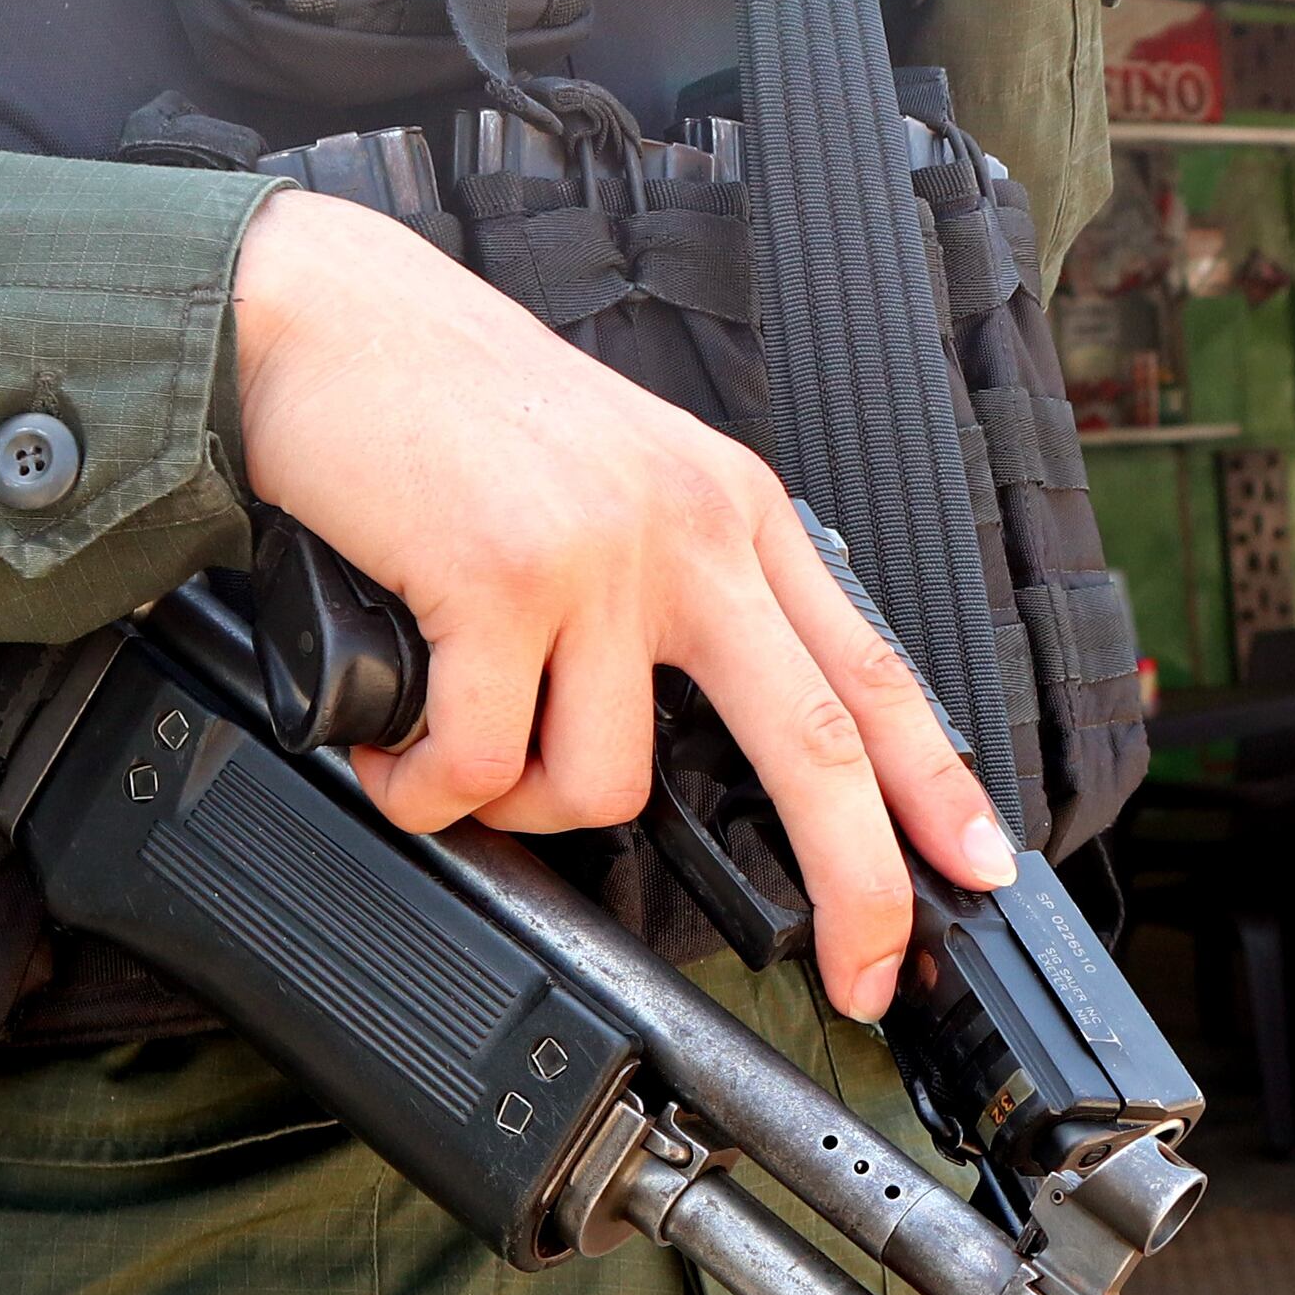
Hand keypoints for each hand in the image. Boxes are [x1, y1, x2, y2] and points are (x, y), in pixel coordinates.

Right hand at [231, 192, 1012, 1015]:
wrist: (312, 318)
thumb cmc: (439, 408)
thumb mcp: (613, 480)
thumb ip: (675, 588)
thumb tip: (696, 736)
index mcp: (731, 509)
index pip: (869, 664)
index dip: (937, 782)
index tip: (982, 867)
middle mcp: (690, 527)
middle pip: (817, 743)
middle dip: (858, 886)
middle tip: (861, 977)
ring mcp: (602, 554)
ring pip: (608, 784)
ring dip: (516, 806)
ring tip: (449, 748)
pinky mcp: (503, 578)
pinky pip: (482, 763)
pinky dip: (424, 784)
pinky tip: (391, 742)